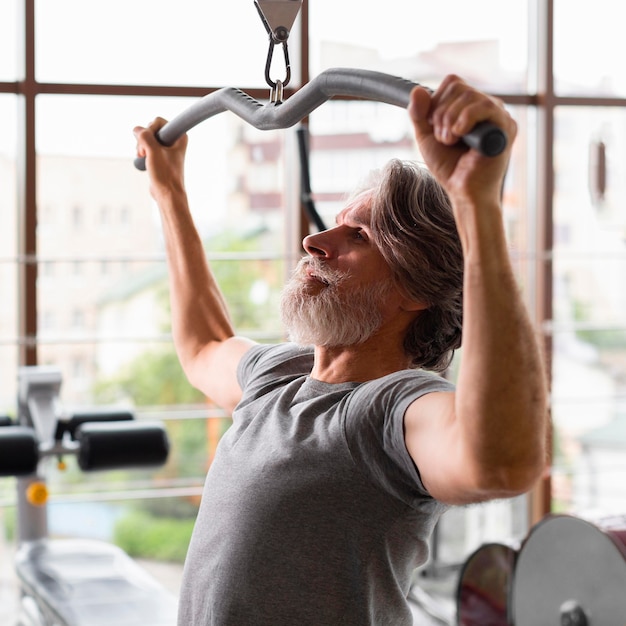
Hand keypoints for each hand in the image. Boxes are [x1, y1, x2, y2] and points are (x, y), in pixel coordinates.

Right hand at [133, 117, 188, 199]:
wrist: (167, 194)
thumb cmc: (165, 175)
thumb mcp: (153, 151)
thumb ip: (144, 136)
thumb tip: (137, 129)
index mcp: (179, 136)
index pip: (158, 121)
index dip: (150, 130)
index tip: (151, 144)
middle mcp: (174, 140)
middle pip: (151, 129)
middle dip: (144, 139)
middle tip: (145, 152)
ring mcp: (167, 148)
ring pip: (147, 138)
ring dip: (141, 146)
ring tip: (144, 157)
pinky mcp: (160, 156)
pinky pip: (147, 147)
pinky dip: (142, 152)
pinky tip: (143, 160)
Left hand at [408, 75, 516, 206]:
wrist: (463, 190)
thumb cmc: (449, 166)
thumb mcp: (426, 137)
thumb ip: (419, 114)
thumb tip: (416, 90)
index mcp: (470, 106)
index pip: (453, 82)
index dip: (437, 102)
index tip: (435, 128)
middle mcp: (487, 106)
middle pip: (459, 87)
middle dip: (441, 114)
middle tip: (444, 139)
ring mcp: (498, 114)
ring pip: (469, 96)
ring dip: (450, 121)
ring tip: (451, 141)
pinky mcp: (505, 126)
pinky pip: (485, 107)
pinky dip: (465, 120)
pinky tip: (460, 136)